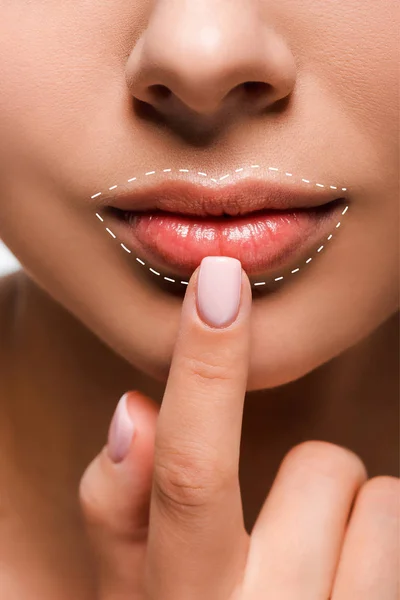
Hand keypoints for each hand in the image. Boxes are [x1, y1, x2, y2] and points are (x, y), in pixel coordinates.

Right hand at [79, 256, 398, 599]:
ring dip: (350, 519)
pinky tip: (352, 588)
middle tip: (281, 533)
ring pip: (383, 499)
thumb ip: (120, 515)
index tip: (219, 282)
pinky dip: (383, 544)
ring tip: (318, 570)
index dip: (201, 369)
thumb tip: (132, 412)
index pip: (188, 474)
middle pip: (322, 468)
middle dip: (305, 482)